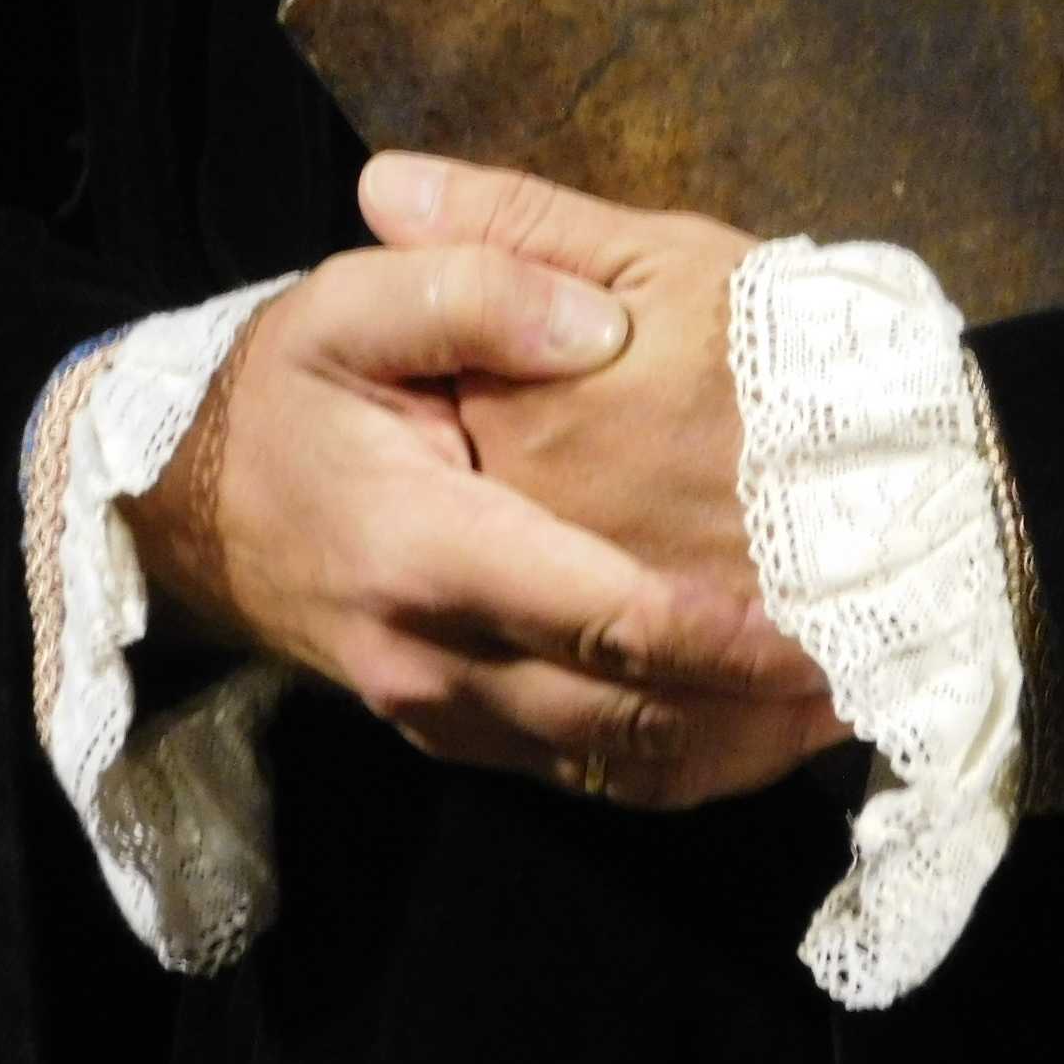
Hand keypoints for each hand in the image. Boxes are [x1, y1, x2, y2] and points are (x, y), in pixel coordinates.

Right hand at [120, 243, 842, 807]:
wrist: (183, 510)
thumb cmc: (282, 396)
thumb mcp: (343, 305)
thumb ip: (468, 289)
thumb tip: (597, 327)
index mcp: (424, 547)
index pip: (601, 612)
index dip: (722, 634)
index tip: (824, 629)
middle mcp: (436, 657)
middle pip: (628, 712)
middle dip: (759, 708)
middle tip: (880, 677)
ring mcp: (442, 712)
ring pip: (614, 764)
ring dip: (735, 751)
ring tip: (848, 713)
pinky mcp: (451, 734)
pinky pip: (581, 774)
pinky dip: (676, 768)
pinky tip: (754, 736)